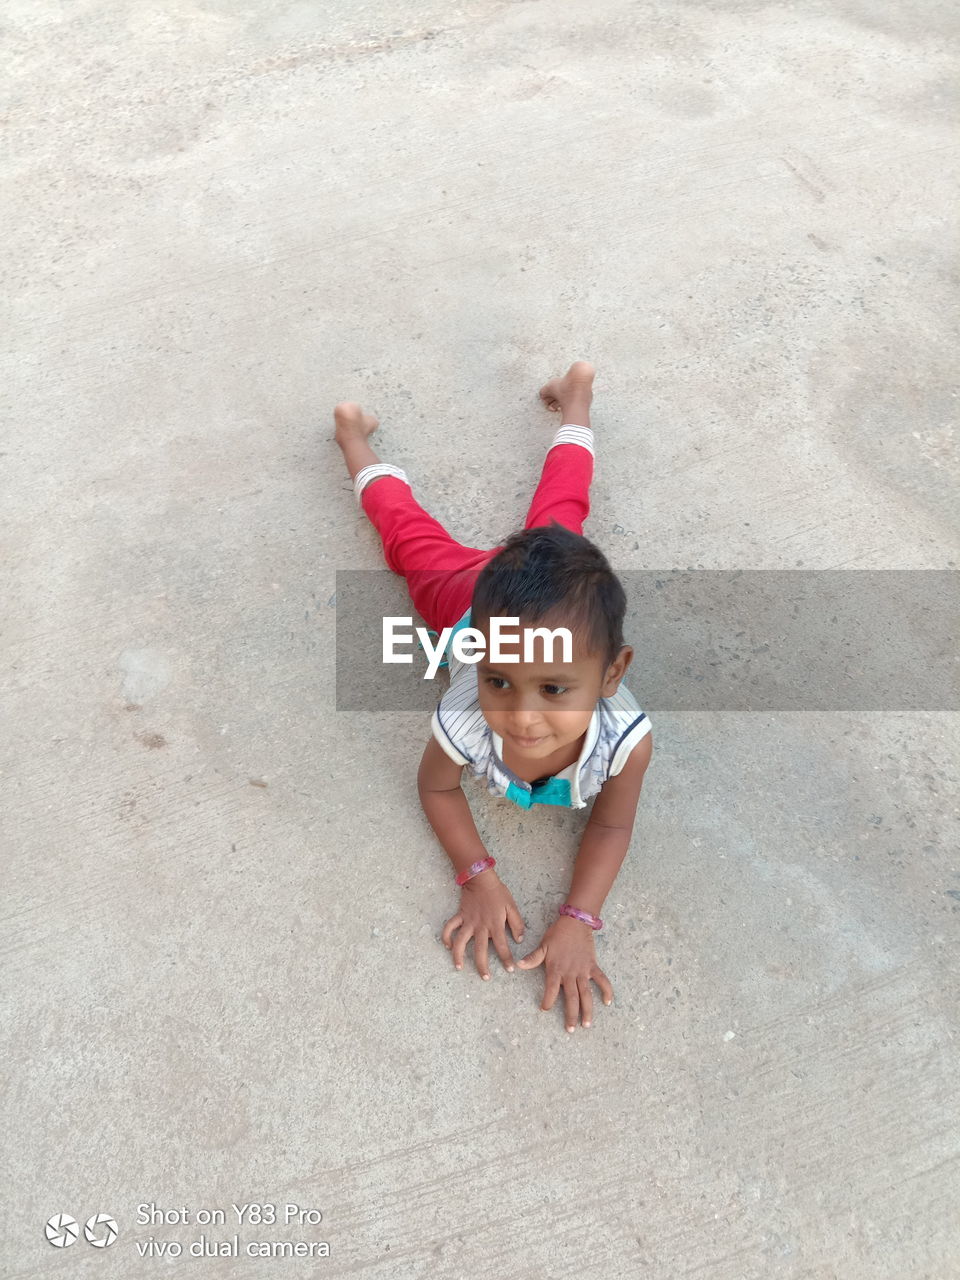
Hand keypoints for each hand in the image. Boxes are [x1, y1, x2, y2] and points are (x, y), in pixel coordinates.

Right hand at [441, 872, 525, 979]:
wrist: (481, 879)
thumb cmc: (498, 893)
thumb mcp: (512, 907)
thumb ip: (517, 924)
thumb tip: (519, 939)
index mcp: (495, 924)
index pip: (502, 946)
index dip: (506, 959)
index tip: (509, 970)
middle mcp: (481, 926)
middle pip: (480, 950)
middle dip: (482, 966)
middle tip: (485, 978)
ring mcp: (468, 922)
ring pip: (461, 942)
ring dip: (458, 955)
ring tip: (459, 967)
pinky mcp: (460, 916)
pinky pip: (450, 928)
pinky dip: (446, 936)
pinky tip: (448, 946)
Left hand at [517, 915, 612, 1030]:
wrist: (575, 922)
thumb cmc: (557, 934)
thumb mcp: (543, 946)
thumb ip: (533, 958)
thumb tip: (518, 966)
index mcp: (556, 969)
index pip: (551, 990)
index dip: (548, 1001)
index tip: (545, 1009)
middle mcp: (570, 973)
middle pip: (571, 998)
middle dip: (571, 1014)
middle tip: (571, 1029)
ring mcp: (583, 971)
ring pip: (586, 994)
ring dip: (587, 1010)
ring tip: (587, 1024)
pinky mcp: (592, 966)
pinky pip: (601, 980)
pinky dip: (606, 990)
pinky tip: (607, 1002)